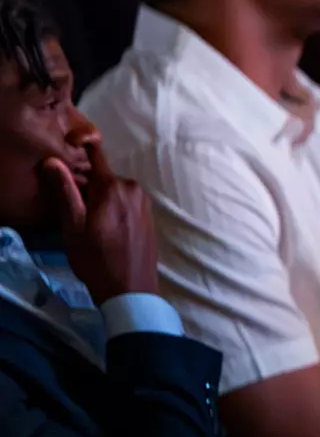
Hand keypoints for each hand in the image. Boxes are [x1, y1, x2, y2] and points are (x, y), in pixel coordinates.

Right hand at [38, 136, 157, 304]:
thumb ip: (65, 191)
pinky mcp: (150, 217)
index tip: (71, 146)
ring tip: (91, 223)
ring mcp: (145, 204)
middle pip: (104, 177)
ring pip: (115, 190)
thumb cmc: (96, 259)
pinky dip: (114, 208)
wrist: (130, 290)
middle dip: (88, 186)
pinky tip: (106, 228)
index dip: (82, 148)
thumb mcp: (73, 225)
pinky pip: (127, 203)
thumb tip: (52, 161)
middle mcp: (133, 189)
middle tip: (75, 208)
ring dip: (101, 199)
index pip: (96, 155)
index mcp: (113, 187)